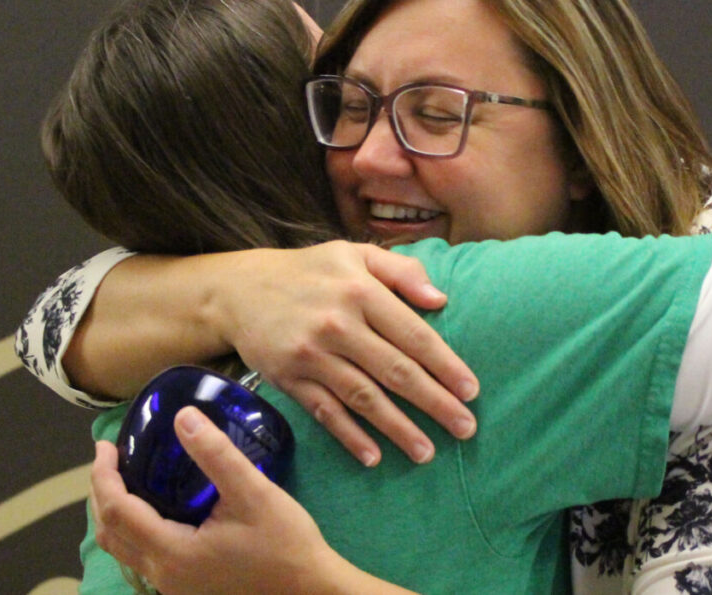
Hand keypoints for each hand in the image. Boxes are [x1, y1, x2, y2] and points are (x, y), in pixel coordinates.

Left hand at [91, 407, 416, 594]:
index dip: (105, 476)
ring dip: (116, 515)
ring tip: (126, 481)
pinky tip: (157, 512)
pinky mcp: (189, 590)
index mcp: (172, 553)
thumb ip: (216, 454)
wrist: (310, 591)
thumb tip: (182, 416)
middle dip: (102, 494)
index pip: (118, 511)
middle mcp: (163, 576)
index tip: (107, 444)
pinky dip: (135, 531)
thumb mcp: (254, 493)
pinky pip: (144, 559)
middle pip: (110, 535)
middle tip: (111, 460)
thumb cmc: (285, 544)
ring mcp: (175, 588)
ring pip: (124, 551)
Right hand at [213, 241, 477, 464]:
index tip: (472, 391)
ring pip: (363, 397)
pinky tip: (374, 457)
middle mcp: (338, 324)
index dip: (445, 365)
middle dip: (435, 403)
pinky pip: (325, 411)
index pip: (413, 334)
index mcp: (361, 291)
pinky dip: (349, 436)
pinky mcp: (289, 378)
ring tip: (428, 452)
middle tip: (465, 428)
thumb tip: (441, 300)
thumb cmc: (310, 271)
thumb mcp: (355, 254)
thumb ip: (402, 271)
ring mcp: (311, 354)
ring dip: (398, 429)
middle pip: (395, 371)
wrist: (239, 289)